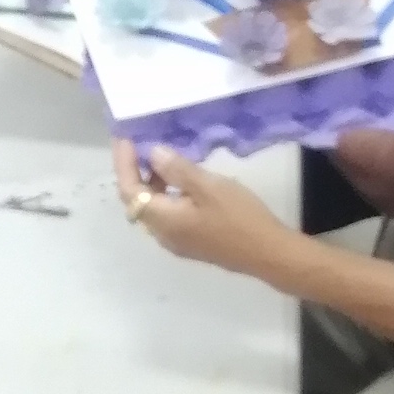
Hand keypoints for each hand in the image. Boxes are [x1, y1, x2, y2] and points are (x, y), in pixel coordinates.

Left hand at [111, 139, 293, 281]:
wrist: (268, 254)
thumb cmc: (240, 217)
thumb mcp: (209, 186)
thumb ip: (177, 170)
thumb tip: (153, 153)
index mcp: (162, 221)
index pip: (129, 190)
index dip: (124, 164)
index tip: (126, 139)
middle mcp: (162, 234)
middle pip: (137, 201)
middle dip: (135, 172)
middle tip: (142, 145)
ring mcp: (177, 241)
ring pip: (154, 208)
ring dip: (153, 183)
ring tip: (165, 158)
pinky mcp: (191, 242)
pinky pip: (168, 215)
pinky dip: (167, 195)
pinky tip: (183, 181)